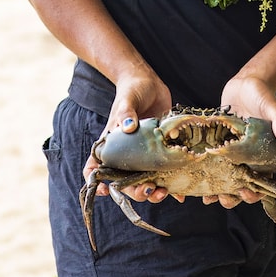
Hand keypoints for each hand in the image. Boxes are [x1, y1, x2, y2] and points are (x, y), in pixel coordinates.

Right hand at [83, 71, 172, 202]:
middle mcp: (126, 153)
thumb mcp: (127, 100)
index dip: (96, 182)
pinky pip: (163, 172)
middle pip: (124, 182)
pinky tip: (180, 192)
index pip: (95, 167)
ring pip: (144, 181)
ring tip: (164, 192)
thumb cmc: (132, 90)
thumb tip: (128, 127)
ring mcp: (144, 154)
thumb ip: (126, 113)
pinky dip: (171, 184)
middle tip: (149, 190)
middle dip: (135, 191)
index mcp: (111, 144)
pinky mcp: (160, 151)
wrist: (151, 83)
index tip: (105, 190)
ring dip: (153, 192)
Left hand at [196, 75, 275, 209]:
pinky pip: (210, 161)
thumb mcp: (271, 105)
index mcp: (264, 155)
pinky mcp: (217, 144)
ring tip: (206, 197)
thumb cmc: (262, 94)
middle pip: (241, 185)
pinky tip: (192, 178)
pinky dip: (203, 171)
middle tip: (223, 199)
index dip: (256, 192)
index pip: (262, 182)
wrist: (246, 83)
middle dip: (232, 197)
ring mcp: (231, 153)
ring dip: (215, 189)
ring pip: (224, 178)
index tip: (247, 193)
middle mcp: (247, 158)